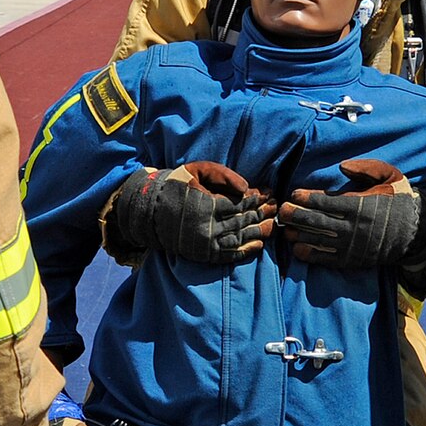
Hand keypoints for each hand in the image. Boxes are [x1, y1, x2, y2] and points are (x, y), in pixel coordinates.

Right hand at [104, 162, 274, 263]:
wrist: (149, 209)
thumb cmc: (177, 184)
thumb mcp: (197, 170)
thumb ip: (223, 174)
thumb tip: (247, 188)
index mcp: (207, 205)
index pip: (241, 204)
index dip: (257, 199)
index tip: (269, 193)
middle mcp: (207, 227)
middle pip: (243, 221)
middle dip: (262, 213)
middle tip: (276, 207)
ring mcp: (205, 243)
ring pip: (239, 239)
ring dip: (259, 232)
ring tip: (273, 225)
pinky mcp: (202, 254)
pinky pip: (228, 255)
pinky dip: (245, 251)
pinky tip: (258, 245)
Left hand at [278, 159, 425, 278]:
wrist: (417, 231)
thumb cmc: (399, 198)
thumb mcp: (389, 175)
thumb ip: (366, 168)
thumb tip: (341, 166)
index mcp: (361, 204)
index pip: (326, 202)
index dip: (306, 198)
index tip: (294, 194)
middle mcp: (354, 227)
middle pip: (317, 222)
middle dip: (296, 215)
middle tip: (282, 210)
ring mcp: (353, 246)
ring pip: (319, 240)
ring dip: (298, 234)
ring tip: (285, 229)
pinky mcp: (353, 260)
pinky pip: (327, 259)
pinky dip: (310, 255)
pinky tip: (297, 249)